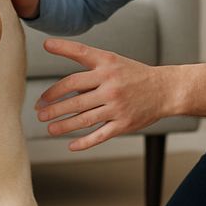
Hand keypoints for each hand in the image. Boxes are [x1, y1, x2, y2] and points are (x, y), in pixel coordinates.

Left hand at [36, 39, 176, 150]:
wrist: (166, 90)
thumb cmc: (135, 74)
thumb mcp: (113, 61)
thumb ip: (86, 62)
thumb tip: (57, 65)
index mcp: (107, 66)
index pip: (79, 62)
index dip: (60, 63)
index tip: (44, 64)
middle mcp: (111, 85)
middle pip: (75, 97)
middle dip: (54, 107)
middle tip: (39, 111)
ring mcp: (117, 106)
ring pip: (84, 119)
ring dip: (63, 125)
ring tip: (49, 127)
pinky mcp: (124, 124)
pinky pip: (100, 135)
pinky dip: (84, 142)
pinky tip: (71, 145)